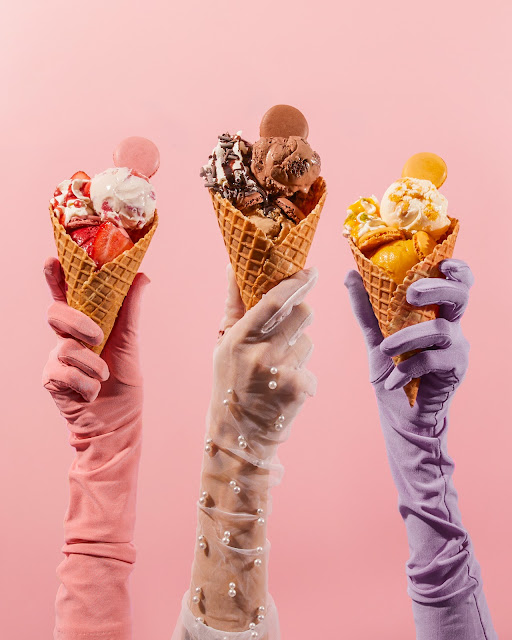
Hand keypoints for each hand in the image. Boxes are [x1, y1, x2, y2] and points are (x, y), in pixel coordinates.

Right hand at [42, 257, 148, 434]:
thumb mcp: (130, 344)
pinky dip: (86, 385)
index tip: (53, 259)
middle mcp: (67, 338)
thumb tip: (142, 274)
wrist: (117, 423)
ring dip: (94, 367)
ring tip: (103, 379)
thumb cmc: (124, 384)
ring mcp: (56, 357)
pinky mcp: (50, 378)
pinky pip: (64, 372)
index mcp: (86, 325)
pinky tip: (91, 393)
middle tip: (97, 337)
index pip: (68, 296)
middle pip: (56, 314)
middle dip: (78, 323)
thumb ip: (130, 310)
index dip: (57, 277)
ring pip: (66, 348)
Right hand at [210, 266, 317, 453]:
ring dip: (299, 350)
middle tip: (285, 332)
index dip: (296, 282)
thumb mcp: (223, 344)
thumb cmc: (229, 382)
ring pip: (309, 342)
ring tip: (277, 369)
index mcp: (238, 337)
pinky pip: (311, 368)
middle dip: (300, 317)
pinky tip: (283, 389)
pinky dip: (302, 377)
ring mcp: (279, 371)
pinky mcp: (297, 389)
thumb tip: (233, 265)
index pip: (275, 299)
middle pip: (303, 314)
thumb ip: (233, 304)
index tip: (311, 271)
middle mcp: (259, 352)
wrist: (237, 435)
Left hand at [344, 259, 472, 428]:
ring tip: (385, 349)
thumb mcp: (375, 336)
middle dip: (436, 288)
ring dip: (407, 337)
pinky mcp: (455, 370)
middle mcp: (451, 325)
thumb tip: (350, 274)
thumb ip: (366, 306)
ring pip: (440, 330)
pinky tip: (393, 379)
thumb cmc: (392, 370)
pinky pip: (433, 360)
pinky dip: (408, 368)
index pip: (457, 283)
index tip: (443, 263)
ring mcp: (456, 347)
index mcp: (435, 311)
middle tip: (410, 294)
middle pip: (459, 296)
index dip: (457, 269)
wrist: (400, 413)